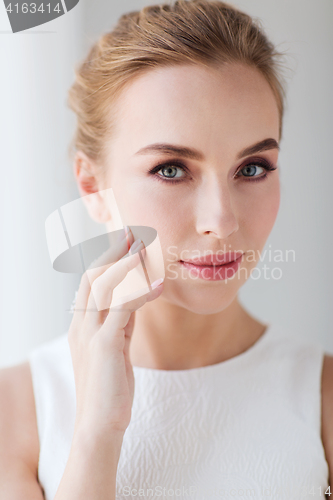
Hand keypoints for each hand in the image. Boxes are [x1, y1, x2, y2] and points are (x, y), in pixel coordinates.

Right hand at [68, 227, 163, 436]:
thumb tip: (134, 300)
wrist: (99, 425)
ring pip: (106, 286)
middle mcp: (81, 324)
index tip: (125, 242)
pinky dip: (141, 292)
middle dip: (113, 251)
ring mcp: (90, 334)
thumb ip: (120, 323)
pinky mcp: (105, 345)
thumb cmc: (110, 388)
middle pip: (94, 276)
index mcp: (82, 325)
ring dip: (127, 263)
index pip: (92, 282)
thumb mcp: (115, 348)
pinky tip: (158, 283)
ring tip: (146, 246)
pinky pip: (123, 309)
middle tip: (132, 232)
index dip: (108, 259)